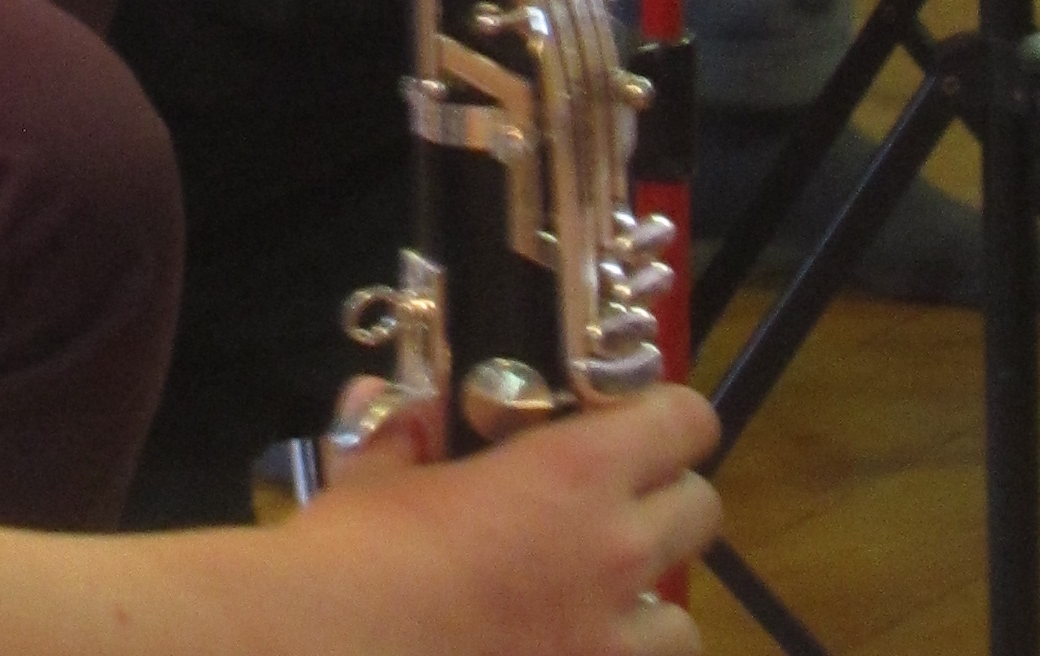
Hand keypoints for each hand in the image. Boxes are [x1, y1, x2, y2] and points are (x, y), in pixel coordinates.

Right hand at [287, 380, 719, 655]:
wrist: (337, 648)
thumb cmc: (361, 552)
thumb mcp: (376, 469)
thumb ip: (404, 433)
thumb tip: (394, 407)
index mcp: (572, 475)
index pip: (682, 422)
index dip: (668, 413)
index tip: (632, 416)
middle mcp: (614, 555)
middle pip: (703, 512)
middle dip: (668, 500)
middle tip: (613, 503)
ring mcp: (608, 646)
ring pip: (683, 624)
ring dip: (648, 607)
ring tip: (593, 605)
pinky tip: (561, 651)